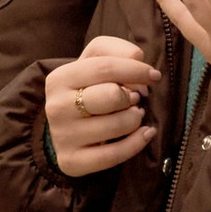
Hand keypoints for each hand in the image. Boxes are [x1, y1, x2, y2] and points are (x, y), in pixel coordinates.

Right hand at [44, 35, 158, 178]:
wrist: (66, 126)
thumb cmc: (88, 88)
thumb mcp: (96, 61)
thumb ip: (117, 50)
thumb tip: (138, 61)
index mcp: (59, 78)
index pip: (106, 68)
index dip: (136, 70)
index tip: (154, 75)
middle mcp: (56, 107)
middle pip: (112, 96)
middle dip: (132, 96)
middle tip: (135, 99)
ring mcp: (62, 136)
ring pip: (118, 125)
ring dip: (135, 118)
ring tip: (134, 115)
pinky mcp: (71, 161)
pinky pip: (114, 155)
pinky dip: (137, 143)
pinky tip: (146, 133)